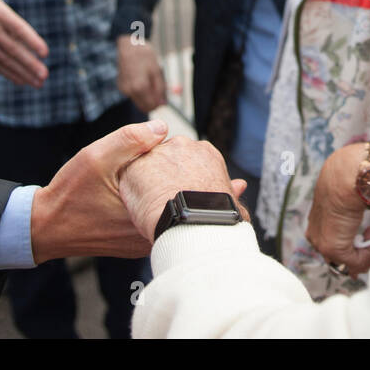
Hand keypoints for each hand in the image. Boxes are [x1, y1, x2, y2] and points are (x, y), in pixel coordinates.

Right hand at [0, 0, 49, 87]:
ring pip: (5, 61)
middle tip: (45, 74)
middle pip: (13, 49)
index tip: (44, 51)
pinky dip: (8, 74)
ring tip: (38, 82)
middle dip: (29, 63)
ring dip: (22, 72)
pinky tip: (22, 81)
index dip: (30, 40)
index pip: (16, 28)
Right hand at [30, 119, 169, 261]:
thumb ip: (130, 139)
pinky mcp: (138, 244)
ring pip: (167, 207)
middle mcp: (151, 235)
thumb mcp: (96, 157)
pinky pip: (155, 218)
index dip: (170, 157)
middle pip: (177, 194)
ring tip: (138, 177)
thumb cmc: (69, 194)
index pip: (180, 179)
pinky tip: (134, 192)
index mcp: (147, 215)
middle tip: (146, 163)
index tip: (153, 151)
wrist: (47, 227)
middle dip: (168, 172)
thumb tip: (162, 127)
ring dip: (159, 187)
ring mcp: (146, 242)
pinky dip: (149, 201)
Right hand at [116, 36, 166, 111]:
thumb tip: (162, 103)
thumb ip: (160, 89)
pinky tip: (140, 77)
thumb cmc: (144, 56)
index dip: (159, 104)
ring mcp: (124, 89)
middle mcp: (130, 90)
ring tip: (148, 79)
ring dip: (146, 96)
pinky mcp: (121, 86)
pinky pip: (133, 94)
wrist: (128, 46)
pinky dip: (139, 90)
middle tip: (158, 90)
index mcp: (140, 87)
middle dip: (152, 102)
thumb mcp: (157, 71)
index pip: (151, 106)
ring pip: (138, 101)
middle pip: (144, 107)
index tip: (163, 97)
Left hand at [118, 136, 248, 240]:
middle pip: (168, 159)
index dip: (184, 180)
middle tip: (167, 201)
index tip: (183, 196)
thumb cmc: (216, 217)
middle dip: (165, 176)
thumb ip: (230, 190)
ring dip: (147, 182)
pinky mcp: (136, 165)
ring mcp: (158, 153)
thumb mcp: (230, 202)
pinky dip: (132, 190)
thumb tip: (240, 185)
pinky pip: (130, 175)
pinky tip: (140, 207)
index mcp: (206, 153)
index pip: (189, 160)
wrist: (191, 224)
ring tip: (152, 207)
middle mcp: (182, 145)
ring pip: (148, 165)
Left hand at [305, 143, 369, 276]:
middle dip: (363, 260)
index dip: (352, 252)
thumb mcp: (347, 201)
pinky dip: (369, 250)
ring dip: (368, 253)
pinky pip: (356, 261)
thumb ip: (351, 217)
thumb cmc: (350, 183)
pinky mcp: (332, 249)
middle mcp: (315, 235)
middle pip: (340, 260)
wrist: (347, 178)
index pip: (332, 247)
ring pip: (349, 263)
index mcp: (316, 223)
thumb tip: (365, 223)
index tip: (369, 251)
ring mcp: (322, 244)